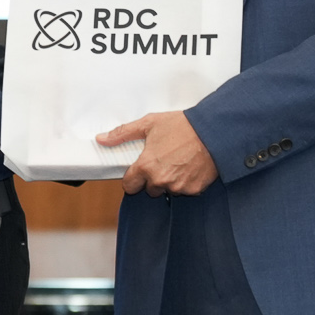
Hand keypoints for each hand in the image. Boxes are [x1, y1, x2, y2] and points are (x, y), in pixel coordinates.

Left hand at [98, 111, 218, 196]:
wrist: (212, 131)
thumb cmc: (182, 126)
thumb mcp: (149, 124)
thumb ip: (123, 133)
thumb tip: (102, 139)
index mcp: (146, 166)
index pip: (129, 186)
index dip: (133, 177)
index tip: (139, 170)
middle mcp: (160, 180)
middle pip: (149, 189)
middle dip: (152, 178)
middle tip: (163, 161)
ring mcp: (177, 187)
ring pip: (167, 190)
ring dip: (169, 181)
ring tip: (178, 162)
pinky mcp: (193, 190)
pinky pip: (184, 190)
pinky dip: (186, 182)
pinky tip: (189, 167)